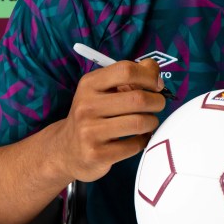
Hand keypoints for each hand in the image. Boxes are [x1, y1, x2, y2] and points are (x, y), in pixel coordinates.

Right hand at [61, 58, 165, 182]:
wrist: (66, 150)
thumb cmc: (93, 115)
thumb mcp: (102, 90)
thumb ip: (128, 76)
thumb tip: (153, 69)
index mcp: (89, 84)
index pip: (126, 71)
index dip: (149, 76)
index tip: (157, 85)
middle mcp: (86, 106)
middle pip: (138, 98)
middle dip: (157, 101)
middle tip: (158, 105)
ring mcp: (90, 132)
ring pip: (139, 122)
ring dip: (152, 122)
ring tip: (149, 122)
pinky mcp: (97, 154)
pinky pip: (135, 145)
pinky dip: (144, 140)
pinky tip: (139, 137)